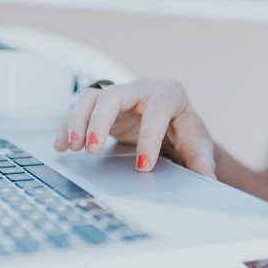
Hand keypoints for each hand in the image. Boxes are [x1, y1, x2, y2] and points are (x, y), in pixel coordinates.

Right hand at [53, 78, 217, 177]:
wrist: (172, 125)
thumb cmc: (184, 133)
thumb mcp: (197, 145)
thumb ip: (201, 161)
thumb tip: (208, 179)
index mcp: (170, 93)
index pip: (157, 110)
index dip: (149, 137)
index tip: (143, 166)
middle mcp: (141, 89)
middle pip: (115, 95)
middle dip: (100, 121)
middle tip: (90, 149)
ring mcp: (119, 95)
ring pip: (92, 97)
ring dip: (77, 121)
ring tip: (71, 148)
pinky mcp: (101, 106)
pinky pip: (80, 109)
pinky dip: (67, 126)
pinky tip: (60, 146)